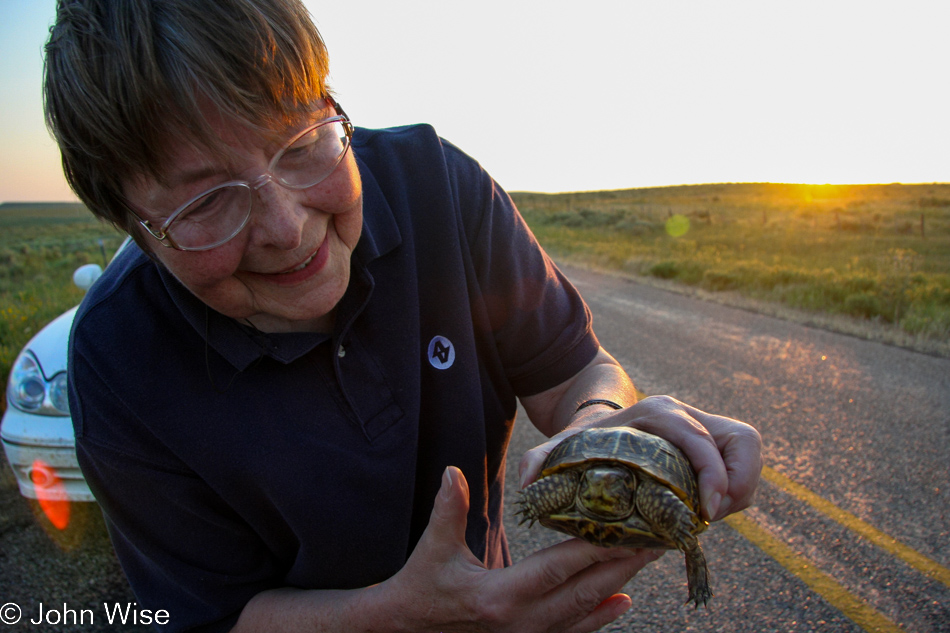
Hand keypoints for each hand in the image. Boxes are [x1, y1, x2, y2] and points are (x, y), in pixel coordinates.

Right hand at [376, 467, 662, 632]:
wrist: (406, 630)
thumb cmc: (420, 587)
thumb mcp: (432, 549)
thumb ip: (447, 511)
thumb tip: (454, 472)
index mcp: (501, 596)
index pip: (559, 568)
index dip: (596, 549)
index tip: (628, 529)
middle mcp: (521, 622)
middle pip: (584, 590)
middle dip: (623, 564)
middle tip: (658, 539)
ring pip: (584, 611)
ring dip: (618, 585)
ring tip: (647, 560)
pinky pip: (572, 630)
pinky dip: (600, 617)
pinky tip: (622, 602)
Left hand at [519, 395, 761, 521]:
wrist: (601, 425)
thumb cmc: (587, 440)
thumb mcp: (563, 446)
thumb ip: (539, 459)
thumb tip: (526, 482)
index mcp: (656, 413)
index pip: (699, 437)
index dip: (712, 473)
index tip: (706, 510)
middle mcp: (686, 415)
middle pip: (740, 440)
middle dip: (734, 484)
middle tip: (709, 517)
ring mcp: (704, 426)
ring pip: (747, 451)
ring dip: (739, 488)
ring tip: (708, 517)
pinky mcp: (714, 443)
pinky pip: (743, 465)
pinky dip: (736, 490)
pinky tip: (707, 510)